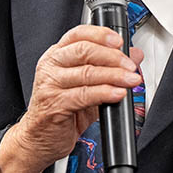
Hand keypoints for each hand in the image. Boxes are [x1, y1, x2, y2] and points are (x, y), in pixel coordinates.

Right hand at [0, 25, 142, 172]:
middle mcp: (51, 66)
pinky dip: (105, 93)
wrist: (38, 138)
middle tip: (130, 65)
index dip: (100, 34)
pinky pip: (84, 95)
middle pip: (84, 50)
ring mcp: (50, 84)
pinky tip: (118, 93)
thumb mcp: (87, 84)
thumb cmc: (60, 109)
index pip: (78, 34)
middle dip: (112, 56)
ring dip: (114, 75)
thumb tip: (134, 55)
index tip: (119, 41)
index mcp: (57, 55)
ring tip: (130, 79)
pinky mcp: (55, 104)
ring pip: (87, 72)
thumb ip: (109, 68)